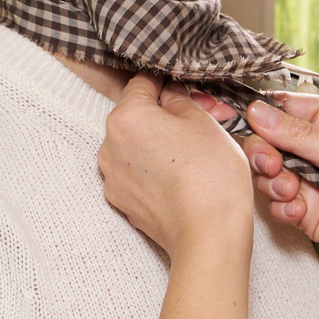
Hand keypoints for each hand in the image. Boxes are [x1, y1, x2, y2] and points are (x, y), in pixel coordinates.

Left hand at [99, 77, 254, 260]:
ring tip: (197, 150)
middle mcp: (109, 146)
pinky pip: (137, 173)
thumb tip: (171, 96)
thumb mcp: (203, 122)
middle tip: (205, 119)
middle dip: (169, 114)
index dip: (168, 82)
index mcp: (126, 117)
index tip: (187, 89)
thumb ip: (180, 100)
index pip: (142, 83)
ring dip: (163, 142)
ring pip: (138, 146)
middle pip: (138, 117)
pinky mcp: (123, 202)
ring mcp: (113, 177)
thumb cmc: (210, 176)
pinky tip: (184, 175)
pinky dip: (156, 169)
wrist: (208, 236)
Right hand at [238, 93, 318, 280]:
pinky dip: (282, 208)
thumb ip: (298, 134)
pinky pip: (276, 204)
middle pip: (267, 140)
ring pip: (267, 173)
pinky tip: (300, 210)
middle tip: (273, 164)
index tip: (244, 121)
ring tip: (292, 190)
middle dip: (264, 153)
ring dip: (273, 182)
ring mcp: (310, 179)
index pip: (284, 108)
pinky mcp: (305, 210)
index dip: (261, 114)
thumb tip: (258, 112)